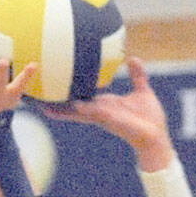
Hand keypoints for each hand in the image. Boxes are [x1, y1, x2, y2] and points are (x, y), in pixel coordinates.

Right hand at [44, 57, 174, 171]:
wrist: (157, 137)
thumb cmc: (150, 119)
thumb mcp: (142, 92)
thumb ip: (137, 76)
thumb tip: (132, 59)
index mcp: (105, 105)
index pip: (82, 99)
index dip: (68, 95)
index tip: (53, 89)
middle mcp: (100, 111)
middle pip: (74, 107)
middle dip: (57, 106)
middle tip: (38, 101)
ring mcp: (103, 116)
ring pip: (78, 112)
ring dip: (63, 111)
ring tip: (44, 107)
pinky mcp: (110, 119)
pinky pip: (93, 113)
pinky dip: (82, 110)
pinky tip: (72, 106)